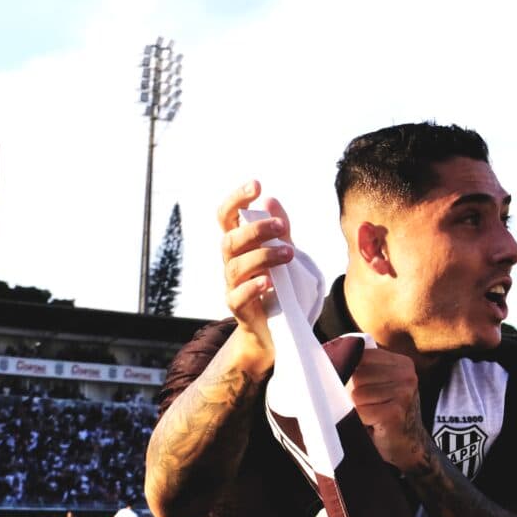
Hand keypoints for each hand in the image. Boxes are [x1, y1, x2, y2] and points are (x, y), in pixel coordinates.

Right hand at [216, 181, 293, 373]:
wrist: (276, 331)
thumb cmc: (278, 286)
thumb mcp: (282, 254)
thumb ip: (278, 230)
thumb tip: (271, 199)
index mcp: (239, 246)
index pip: (226, 217)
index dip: (236, 199)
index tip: (256, 185)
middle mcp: (231, 264)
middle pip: (230, 241)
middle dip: (255, 229)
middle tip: (281, 226)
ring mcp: (232, 287)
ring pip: (235, 267)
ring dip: (263, 256)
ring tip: (289, 253)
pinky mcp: (239, 310)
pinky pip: (237, 297)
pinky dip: (253, 287)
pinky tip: (269, 281)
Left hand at [346, 346, 434, 474]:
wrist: (408, 446)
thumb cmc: (386, 414)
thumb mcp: (379, 385)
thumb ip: (363, 369)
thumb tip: (328, 357)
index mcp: (402, 363)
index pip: (362, 355)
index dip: (350, 370)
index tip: (352, 386)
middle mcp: (406, 375)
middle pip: (357, 375)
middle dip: (353, 393)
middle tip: (367, 406)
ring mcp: (403, 394)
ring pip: (357, 394)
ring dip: (358, 409)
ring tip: (371, 416)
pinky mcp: (395, 412)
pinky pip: (361, 411)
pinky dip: (362, 421)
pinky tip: (374, 425)